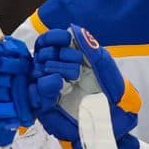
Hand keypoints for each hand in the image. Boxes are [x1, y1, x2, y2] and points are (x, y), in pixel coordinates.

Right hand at [30, 26, 138, 142]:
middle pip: (41, 54)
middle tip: (75, 70)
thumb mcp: (104, 65)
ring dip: (50, 70)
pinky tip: (57, 86)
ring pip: (36, 71)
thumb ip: (90, 46)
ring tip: (68, 79)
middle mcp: (55, 71)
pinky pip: (35, 92)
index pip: (49, 41)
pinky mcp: (44, 105)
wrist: (114, 120)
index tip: (66, 40)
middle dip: (56, 56)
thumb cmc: (112, 92)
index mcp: (68, 58)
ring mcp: (48, 88)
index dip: (53, 38)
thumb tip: (74, 28)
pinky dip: (45, 86)